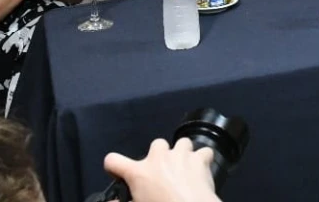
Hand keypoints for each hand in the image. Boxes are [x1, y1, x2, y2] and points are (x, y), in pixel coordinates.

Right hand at [105, 138, 219, 201]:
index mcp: (139, 173)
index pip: (113, 161)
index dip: (113, 166)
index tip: (118, 172)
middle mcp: (158, 158)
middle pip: (156, 144)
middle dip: (160, 156)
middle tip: (164, 174)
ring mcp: (181, 155)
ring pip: (182, 143)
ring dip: (183, 154)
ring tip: (185, 169)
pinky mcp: (200, 159)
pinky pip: (204, 152)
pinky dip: (204, 160)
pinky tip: (202, 170)